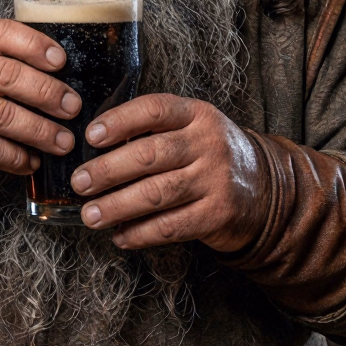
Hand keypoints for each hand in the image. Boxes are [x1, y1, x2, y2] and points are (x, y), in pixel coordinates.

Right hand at [0, 20, 80, 184]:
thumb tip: (56, 75)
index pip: (0, 33)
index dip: (35, 45)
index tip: (61, 62)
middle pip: (7, 76)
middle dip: (47, 93)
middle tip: (71, 107)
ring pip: (2, 116)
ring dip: (39, 131)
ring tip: (62, 141)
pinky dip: (16, 158)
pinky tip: (31, 161)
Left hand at [69, 95, 264, 252]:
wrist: (265, 189)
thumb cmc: (211, 157)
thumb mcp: (193, 129)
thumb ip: (155, 132)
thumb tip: (97, 148)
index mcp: (198, 115)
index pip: (155, 110)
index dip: (119, 121)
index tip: (91, 136)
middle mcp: (208, 144)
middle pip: (150, 154)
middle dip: (108, 170)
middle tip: (80, 183)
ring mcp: (215, 180)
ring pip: (156, 193)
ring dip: (117, 206)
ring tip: (90, 215)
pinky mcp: (217, 214)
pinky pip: (171, 226)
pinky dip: (140, 234)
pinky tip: (120, 236)